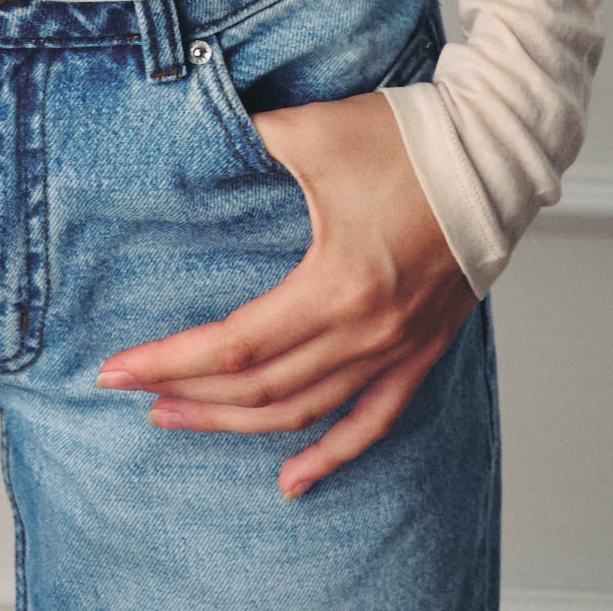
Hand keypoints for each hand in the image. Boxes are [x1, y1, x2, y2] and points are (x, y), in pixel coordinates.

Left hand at [94, 87, 475, 499]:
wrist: (493, 156)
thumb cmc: (408, 139)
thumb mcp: (314, 130)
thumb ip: (249, 137)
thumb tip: (199, 133)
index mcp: (338, 284)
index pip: (235, 345)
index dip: (171, 360)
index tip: (118, 369)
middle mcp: (367, 331)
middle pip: (261, 389)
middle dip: (189, 395)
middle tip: (135, 394)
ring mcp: (397, 348)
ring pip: (305, 411)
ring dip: (238, 426)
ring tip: (181, 421)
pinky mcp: (420, 350)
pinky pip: (372, 421)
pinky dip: (331, 456)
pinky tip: (292, 483)